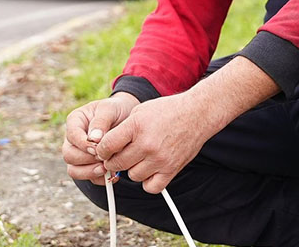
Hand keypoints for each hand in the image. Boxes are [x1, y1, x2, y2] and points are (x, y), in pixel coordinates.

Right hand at [63, 93, 139, 184]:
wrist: (128, 118)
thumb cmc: (116, 110)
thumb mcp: (109, 109)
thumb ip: (101, 121)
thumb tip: (93, 139)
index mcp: (75, 121)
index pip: (71, 135)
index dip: (83, 144)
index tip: (97, 147)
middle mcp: (74, 139)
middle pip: (69, 155)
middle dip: (87, 159)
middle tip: (105, 158)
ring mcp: (79, 154)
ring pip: (74, 170)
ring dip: (90, 172)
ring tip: (107, 168)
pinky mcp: (89, 166)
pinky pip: (88, 178)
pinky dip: (99, 179)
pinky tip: (112, 174)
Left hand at [98, 93, 214, 193]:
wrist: (197, 113)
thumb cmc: (167, 111)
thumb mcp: (139, 111)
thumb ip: (121, 129)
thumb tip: (105, 147)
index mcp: (136, 127)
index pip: (106, 146)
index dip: (101, 150)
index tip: (105, 150)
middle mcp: (147, 145)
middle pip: (117, 164)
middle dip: (114, 160)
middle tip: (119, 155)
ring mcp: (160, 159)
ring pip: (132, 176)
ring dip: (132, 169)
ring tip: (139, 158)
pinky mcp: (171, 169)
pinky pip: (151, 187)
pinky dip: (147, 181)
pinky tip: (149, 169)